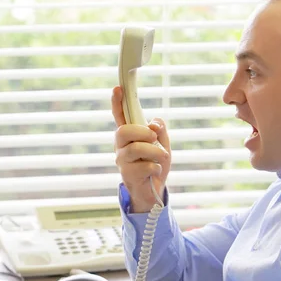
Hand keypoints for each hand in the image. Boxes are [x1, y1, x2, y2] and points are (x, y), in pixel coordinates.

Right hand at [112, 86, 170, 212]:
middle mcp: (121, 146)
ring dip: (155, 152)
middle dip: (142, 132)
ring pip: (137, 149)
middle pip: (124, 131)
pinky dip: (156, 167)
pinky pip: (145, 166)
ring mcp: (122, 161)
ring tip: (163, 157)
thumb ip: (160, 130)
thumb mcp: (163, 144)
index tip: (117, 88)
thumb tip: (154, 123)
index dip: (117, 102)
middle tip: (154, 138)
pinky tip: (154, 172)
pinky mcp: (128, 175)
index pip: (120, 116)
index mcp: (129, 135)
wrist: (154, 191)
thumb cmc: (155, 164)